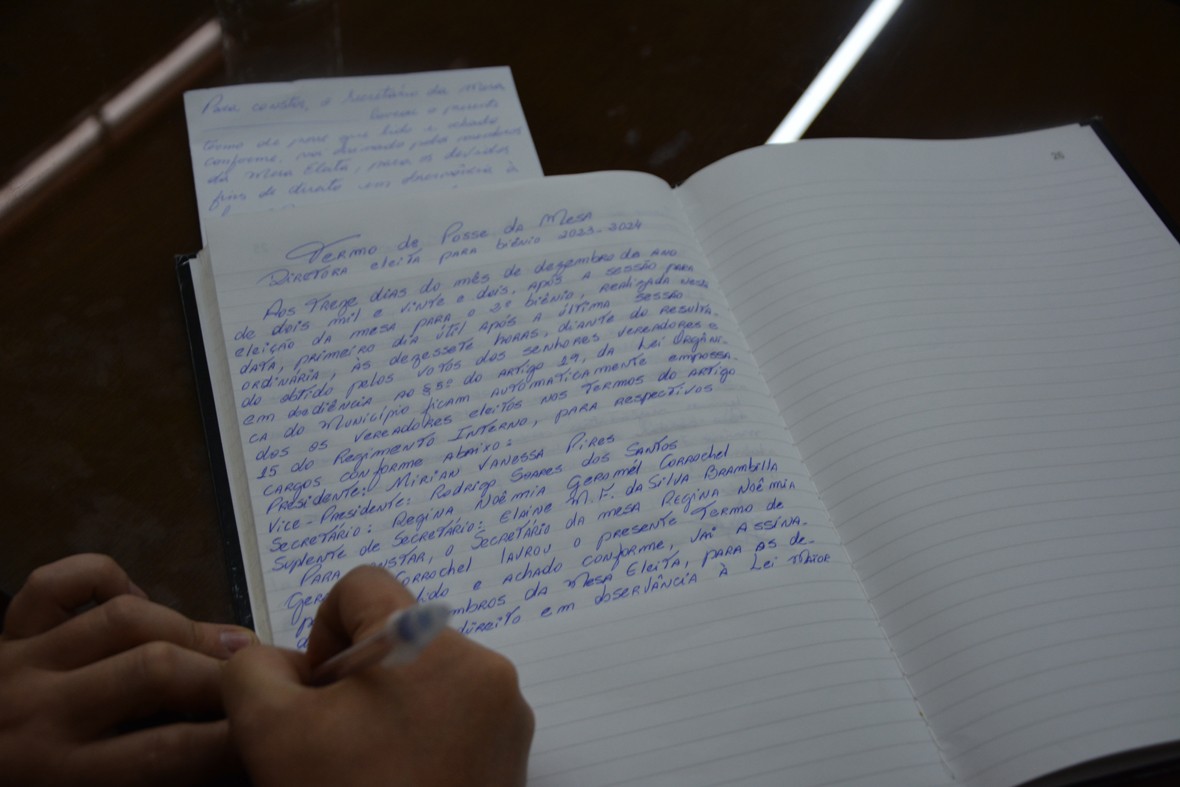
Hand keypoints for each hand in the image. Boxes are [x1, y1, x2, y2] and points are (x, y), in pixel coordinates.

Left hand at [0, 553, 256, 785]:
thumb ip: (154, 773)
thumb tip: (233, 747)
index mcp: (60, 774)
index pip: (171, 751)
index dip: (235, 736)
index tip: (273, 727)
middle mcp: (40, 711)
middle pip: (155, 671)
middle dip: (221, 674)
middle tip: (262, 678)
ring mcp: (18, 662)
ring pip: (123, 619)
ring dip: (186, 628)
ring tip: (227, 643)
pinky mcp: (4, 631)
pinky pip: (56, 581)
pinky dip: (105, 579)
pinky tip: (135, 602)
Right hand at [223, 566, 534, 786]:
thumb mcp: (269, 732)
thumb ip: (254, 670)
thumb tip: (271, 656)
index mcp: (429, 641)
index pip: (363, 585)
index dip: (322, 631)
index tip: (315, 692)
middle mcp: (483, 664)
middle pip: (400, 634)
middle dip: (358, 677)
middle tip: (333, 739)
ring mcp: (507, 712)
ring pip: (430, 678)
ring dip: (391, 708)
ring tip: (367, 767)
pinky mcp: (515, 753)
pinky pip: (460, 716)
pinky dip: (424, 736)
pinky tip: (399, 781)